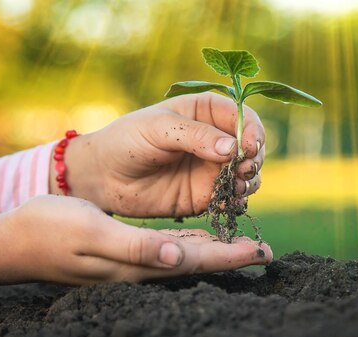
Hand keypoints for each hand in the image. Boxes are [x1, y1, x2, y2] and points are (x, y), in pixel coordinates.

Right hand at [0, 195, 272, 297]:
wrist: (15, 240)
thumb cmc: (51, 230)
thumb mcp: (93, 232)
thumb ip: (137, 248)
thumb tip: (178, 258)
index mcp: (138, 264)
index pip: (195, 262)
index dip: (230, 258)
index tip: (262, 252)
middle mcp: (140, 267)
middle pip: (196, 263)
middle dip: (231, 257)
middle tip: (264, 250)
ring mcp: (130, 262)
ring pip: (183, 257)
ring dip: (214, 251)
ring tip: (241, 245)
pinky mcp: (121, 252)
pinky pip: (165, 249)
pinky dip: (188, 244)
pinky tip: (199, 238)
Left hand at [53, 92, 265, 217]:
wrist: (103, 177)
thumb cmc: (126, 140)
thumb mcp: (158, 128)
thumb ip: (195, 135)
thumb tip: (233, 148)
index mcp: (205, 111)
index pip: (242, 116)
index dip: (252, 130)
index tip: (251, 146)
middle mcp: (215, 139)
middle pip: (251, 146)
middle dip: (254, 158)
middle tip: (244, 170)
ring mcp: (212, 169)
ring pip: (247, 173)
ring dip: (250, 180)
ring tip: (238, 186)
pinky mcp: (207, 195)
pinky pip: (232, 198)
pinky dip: (237, 200)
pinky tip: (230, 202)